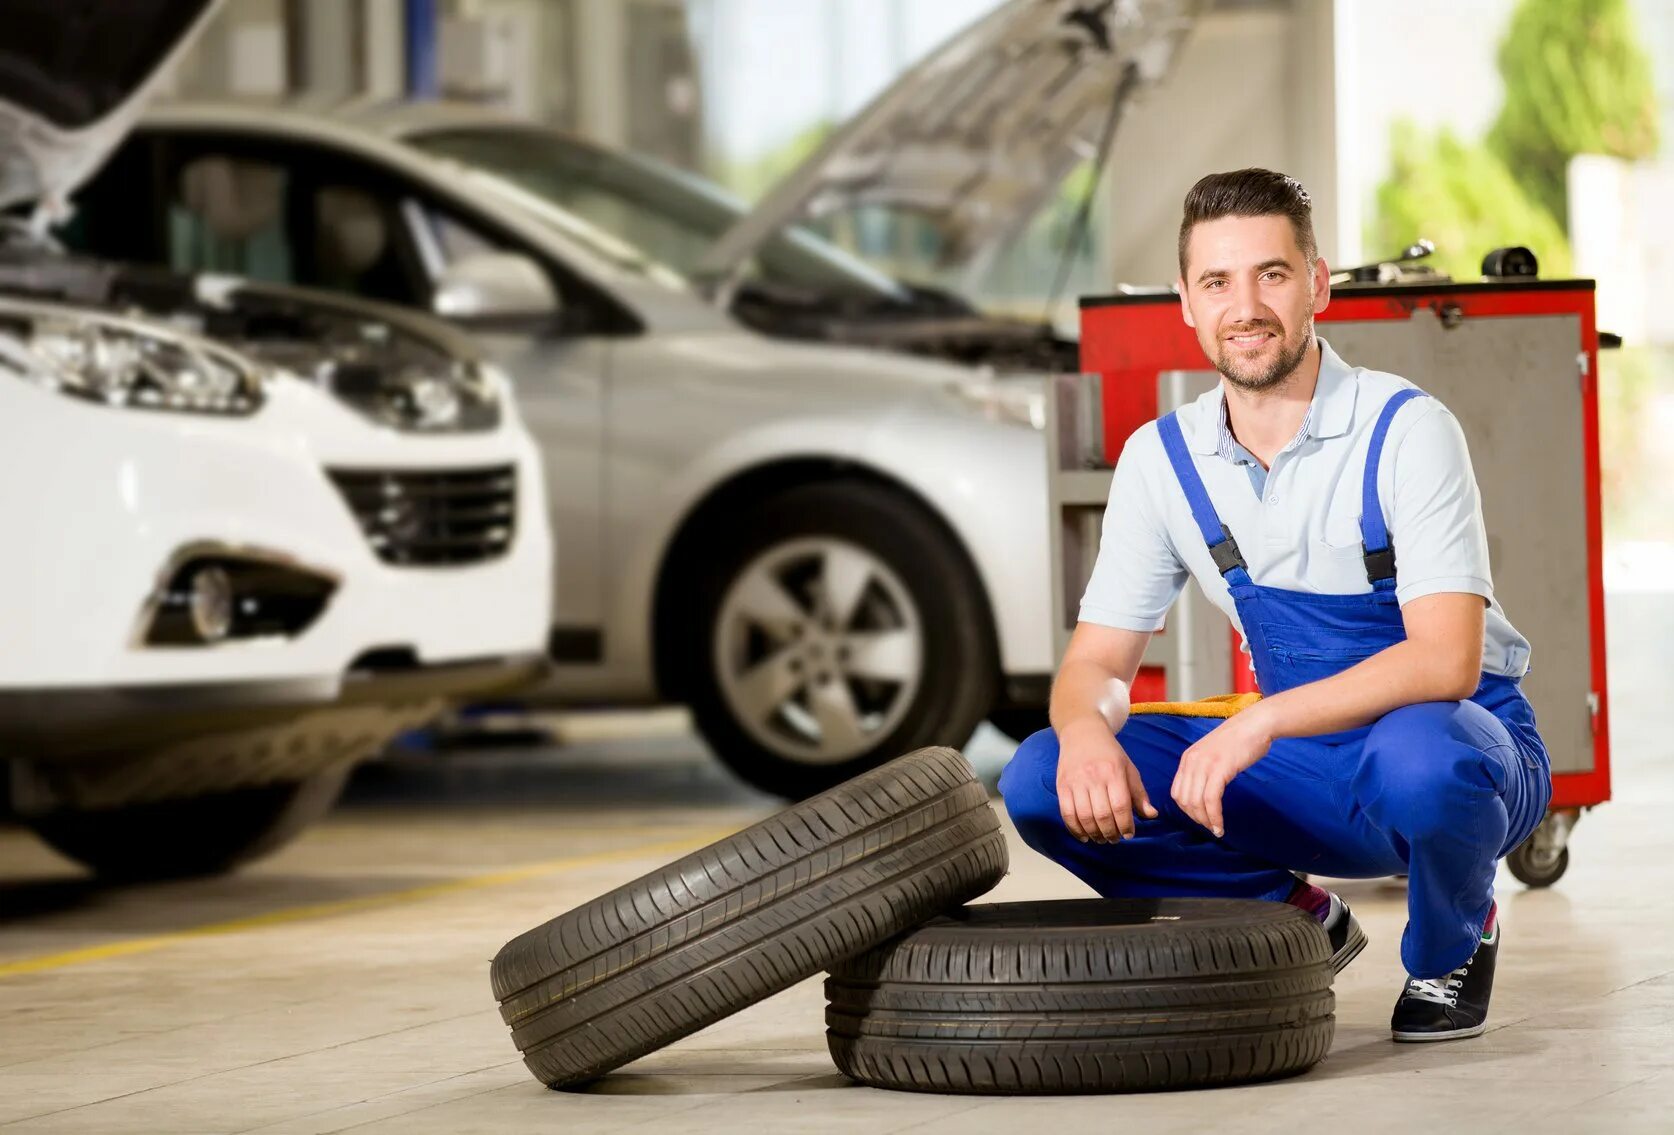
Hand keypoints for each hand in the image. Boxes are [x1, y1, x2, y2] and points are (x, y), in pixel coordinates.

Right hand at [1056, 718, 1157, 842]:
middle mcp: (1094, 777)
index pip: (1120, 805)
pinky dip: (1075, 829)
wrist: (1081, 733)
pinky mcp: (1062, 786)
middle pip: (1102, 814)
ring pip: (1084, 817)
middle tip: (1115, 839)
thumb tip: (1151, 815)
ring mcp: (1076, 782)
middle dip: (1110, 833)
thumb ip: (1139, 794)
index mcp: (1113, 772)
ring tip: (1101, 838)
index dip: (1125, 825)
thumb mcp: (1129, 768)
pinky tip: (1084, 836)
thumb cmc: (1109, 753)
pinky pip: (1067, 813)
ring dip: (1094, 834)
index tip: (1129, 834)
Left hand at [1170, 707, 1273, 837]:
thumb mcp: (1213, 754)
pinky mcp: (1220, 769)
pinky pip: (1211, 800)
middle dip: (1196, 818)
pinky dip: (1214, 816)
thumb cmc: (1240, 740)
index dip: (1186, 810)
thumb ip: (1204, 770)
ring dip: (1205, 821)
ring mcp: (1204, 764)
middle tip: (1210, 827)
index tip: (1200, 818)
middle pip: (1184, 800)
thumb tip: (1202, 793)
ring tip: (1216, 829)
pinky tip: (1221, 825)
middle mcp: (1192, 761)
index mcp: (1188, 758)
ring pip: (1196, 802)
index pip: (1177, 792)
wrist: (1256, 724)